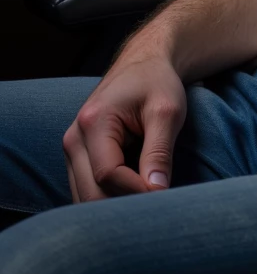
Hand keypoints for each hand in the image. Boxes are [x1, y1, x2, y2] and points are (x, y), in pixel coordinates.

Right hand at [61, 51, 186, 201]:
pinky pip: (87, 190)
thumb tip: (157, 192)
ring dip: (115, 207)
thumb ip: (160, 152)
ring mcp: (71, 149)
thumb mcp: (167, 112)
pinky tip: (133, 196)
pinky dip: (109, 199)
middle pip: (90, 193)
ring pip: (85, 197)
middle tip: (156, 209)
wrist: (143, 64)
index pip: (108, 175)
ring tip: (147, 204)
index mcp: (93, 122)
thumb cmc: (157, 83)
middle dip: (123, 207)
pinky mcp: (77, 158)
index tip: (164, 195)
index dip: (136, 192)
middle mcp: (74, 138)